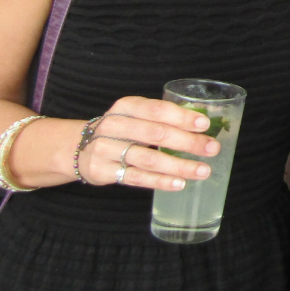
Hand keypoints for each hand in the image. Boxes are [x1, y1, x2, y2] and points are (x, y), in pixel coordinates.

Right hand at [76, 96, 217, 190]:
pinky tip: (179, 183)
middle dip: (188, 142)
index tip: (205, 124)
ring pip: (148, 159)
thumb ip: (161, 119)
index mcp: (126, 107)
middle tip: (212, 148)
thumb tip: (202, 126)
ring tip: (203, 170)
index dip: (182, 117)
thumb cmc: (120, 131)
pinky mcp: (103, 171)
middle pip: (156, 134)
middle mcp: (113, 126)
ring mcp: (105, 149)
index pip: (157, 110)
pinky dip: (160, 181)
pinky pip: (136, 177)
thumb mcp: (134, 117)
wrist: (78, 148)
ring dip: (179, 166)